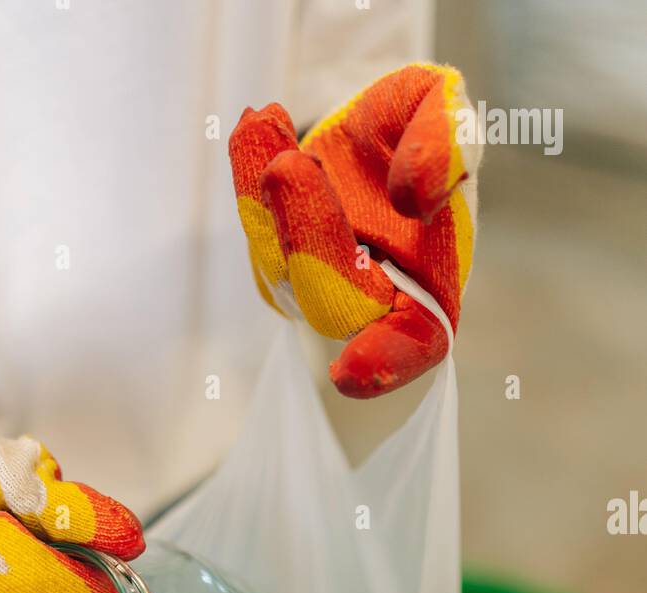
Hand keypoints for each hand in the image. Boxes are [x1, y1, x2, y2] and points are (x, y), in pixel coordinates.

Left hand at [229, 63, 480, 396]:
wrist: (378, 126)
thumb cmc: (424, 132)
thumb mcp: (448, 115)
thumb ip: (447, 146)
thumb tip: (413, 194)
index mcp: (425, 299)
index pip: (409, 348)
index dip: (383, 362)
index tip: (349, 372)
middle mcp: (364, 306)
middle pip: (329, 299)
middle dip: (308, 233)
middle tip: (289, 166)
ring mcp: (311, 287)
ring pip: (277, 260)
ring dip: (264, 196)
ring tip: (262, 125)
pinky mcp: (274, 255)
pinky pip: (257, 222)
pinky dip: (250, 169)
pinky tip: (257, 123)